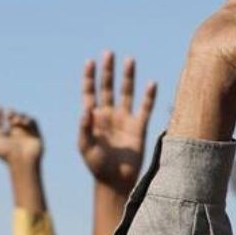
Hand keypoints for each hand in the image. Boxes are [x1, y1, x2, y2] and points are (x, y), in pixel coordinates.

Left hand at [0, 107, 43, 168]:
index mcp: (5, 134)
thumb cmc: (5, 153)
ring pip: (23, 116)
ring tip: (15, 123)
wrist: (21, 161)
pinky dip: (27, 119)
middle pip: (13, 115)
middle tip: (9, 116)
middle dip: (11, 112)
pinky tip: (23, 124)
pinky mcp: (35, 133)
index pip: (1, 119)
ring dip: (18, 116)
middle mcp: (15, 132)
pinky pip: (33, 120)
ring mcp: (26, 132)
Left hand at [78, 51, 156, 192]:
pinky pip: (144, 109)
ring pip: (126, 93)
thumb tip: (86, 109)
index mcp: (93, 117)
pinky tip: (151, 83)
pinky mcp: (138, 128)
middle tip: (109, 54)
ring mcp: (124, 120)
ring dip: (127, 78)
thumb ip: (84, 128)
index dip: (90, 77)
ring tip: (130, 60)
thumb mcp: (85, 147)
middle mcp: (108, 115)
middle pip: (108, 87)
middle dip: (108, 71)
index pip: (90, 92)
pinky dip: (148, 97)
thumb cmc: (96, 166)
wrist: (115, 180)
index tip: (90, 62)